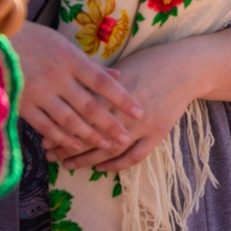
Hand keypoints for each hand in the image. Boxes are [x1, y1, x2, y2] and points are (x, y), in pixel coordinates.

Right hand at [12, 21, 141, 154]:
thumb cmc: (34, 40)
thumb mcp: (64, 45)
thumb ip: (89, 65)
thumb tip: (117, 75)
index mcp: (71, 60)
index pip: (103, 83)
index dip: (122, 98)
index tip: (139, 111)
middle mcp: (57, 77)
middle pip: (89, 105)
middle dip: (110, 124)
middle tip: (126, 137)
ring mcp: (39, 93)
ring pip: (69, 119)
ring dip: (90, 135)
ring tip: (107, 145)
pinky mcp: (23, 104)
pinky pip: (46, 125)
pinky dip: (62, 137)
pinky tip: (76, 145)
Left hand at [46, 41, 197, 171]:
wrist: (186, 68)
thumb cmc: (150, 62)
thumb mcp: (120, 68)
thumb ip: (97, 85)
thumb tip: (70, 97)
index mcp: (114, 91)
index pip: (81, 115)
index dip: (61, 128)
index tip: (44, 136)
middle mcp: (127, 110)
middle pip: (92, 134)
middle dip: (68, 147)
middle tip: (50, 154)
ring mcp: (144, 124)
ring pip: (111, 149)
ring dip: (88, 160)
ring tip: (69, 165)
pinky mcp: (158, 133)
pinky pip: (135, 156)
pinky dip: (117, 165)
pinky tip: (102, 168)